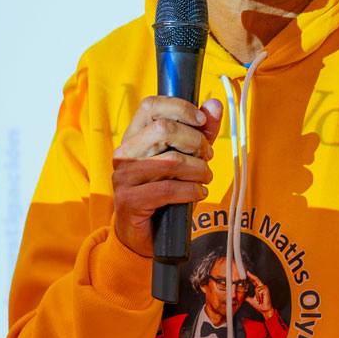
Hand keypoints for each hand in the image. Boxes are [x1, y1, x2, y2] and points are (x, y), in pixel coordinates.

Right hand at [110, 96, 224, 259]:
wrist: (144, 233)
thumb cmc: (164, 191)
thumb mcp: (185, 158)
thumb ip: (199, 132)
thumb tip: (214, 104)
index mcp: (133, 135)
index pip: (151, 105)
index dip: (180, 108)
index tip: (201, 122)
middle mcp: (124, 152)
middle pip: (164, 129)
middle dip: (195, 142)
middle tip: (207, 157)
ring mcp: (124, 176)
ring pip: (171, 161)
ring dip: (198, 170)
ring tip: (205, 178)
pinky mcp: (129, 200)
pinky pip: (168, 190)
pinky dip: (191, 191)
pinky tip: (198, 193)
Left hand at [244, 271, 272, 316]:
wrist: (265, 309)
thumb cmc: (260, 305)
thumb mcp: (251, 300)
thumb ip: (247, 297)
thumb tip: (243, 297)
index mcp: (259, 288)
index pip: (255, 281)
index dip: (251, 277)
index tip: (248, 273)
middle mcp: (262, 287)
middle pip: (256, 279)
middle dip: (252, 276)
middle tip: (247, 272)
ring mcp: (265, 288)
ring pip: (256, 289)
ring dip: (257, 296)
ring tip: (259, 300)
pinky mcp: (266, 290)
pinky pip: (259, 291)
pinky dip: (259, 297)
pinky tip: (261, 299)